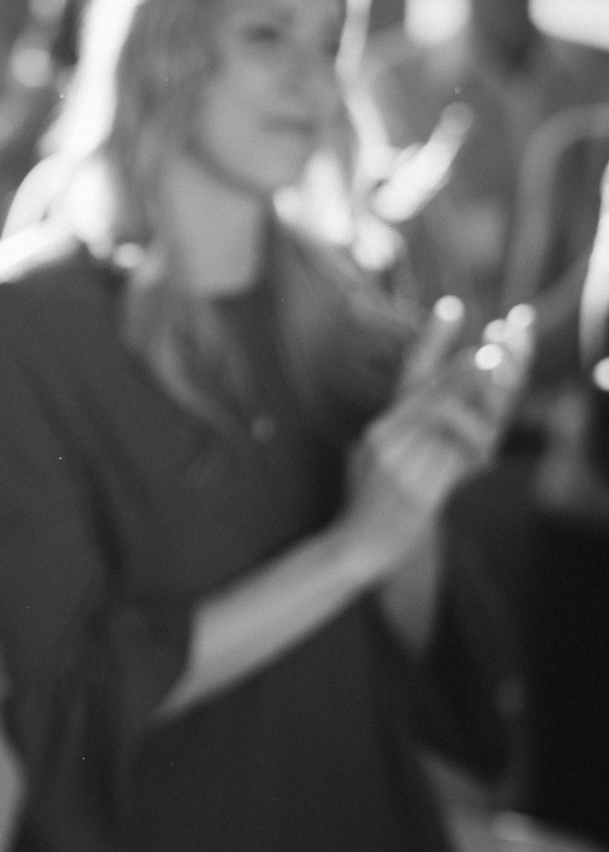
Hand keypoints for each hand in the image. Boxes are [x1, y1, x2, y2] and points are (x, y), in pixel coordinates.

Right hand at [342, 299, 533, 575]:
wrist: (357, 545)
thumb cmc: (367, 502)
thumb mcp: (373, 457)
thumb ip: (400, 432)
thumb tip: (429, 406)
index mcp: (379, 428)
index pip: (409, 375)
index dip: (433, 340)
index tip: (452, 306)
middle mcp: (386, 438)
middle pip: (430, 393)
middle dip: (464, 368)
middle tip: (492, 346)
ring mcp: (401, 464)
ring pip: (444, 423)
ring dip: (473, 398)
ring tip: (494, 375)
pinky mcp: (417, 491)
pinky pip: (453, 463)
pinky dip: (472, 447)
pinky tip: (483, 440)